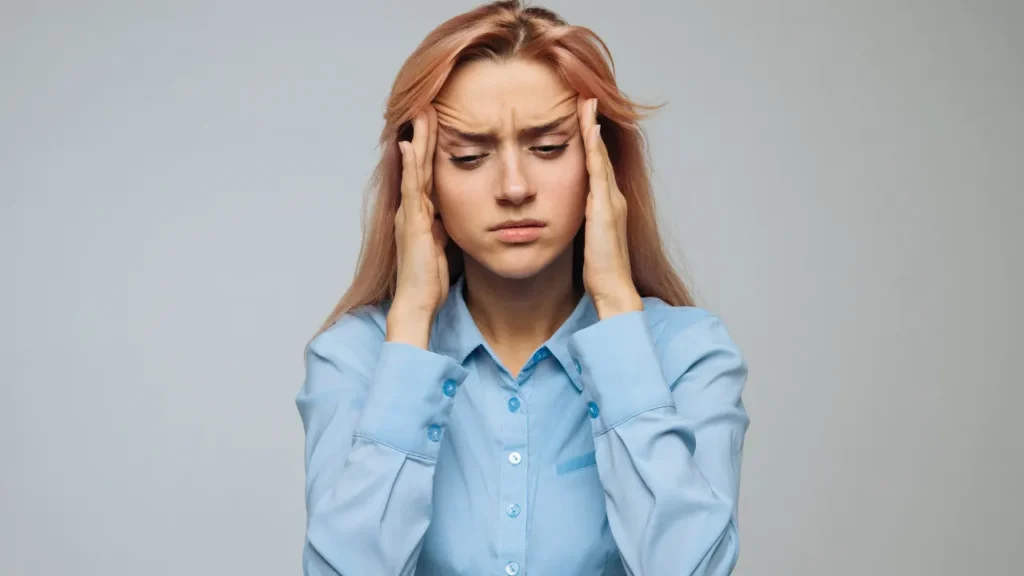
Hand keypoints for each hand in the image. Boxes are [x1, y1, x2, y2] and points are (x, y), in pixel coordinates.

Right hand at [389, 105, 448, 346]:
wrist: (416, 303)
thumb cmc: (430, 280)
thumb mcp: (443, 245)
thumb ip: (447, 226)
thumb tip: (461, 213)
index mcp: (422, 213)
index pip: (429, 172)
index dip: (433, 147)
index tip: (439, 121)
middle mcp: (413, 208)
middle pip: (421, 163)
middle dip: (425, 134)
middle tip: (428, 103)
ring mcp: (410, 213)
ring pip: (415, 169)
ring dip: (418, 140)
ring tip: (421, 112)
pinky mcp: (411, 223)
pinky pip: (413, 189)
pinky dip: (412, 165)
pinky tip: (413, 145)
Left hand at [577, 95, 642, 319]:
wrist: (613, 290)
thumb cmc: (598, 271)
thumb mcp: (586, 240)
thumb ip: (580, 223)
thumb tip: (563, 212)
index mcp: (605, 203)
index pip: (595, 162)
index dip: (588, 137)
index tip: (579, 113)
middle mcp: (612, 196)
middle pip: (600, 151)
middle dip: (592, 122)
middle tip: (584, 93)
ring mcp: (611, 200)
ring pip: (600, 154)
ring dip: (593, 126)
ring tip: (586, 99)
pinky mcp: (605, 207)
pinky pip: (598, 169)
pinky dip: (594, 147)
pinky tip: (589, 128)